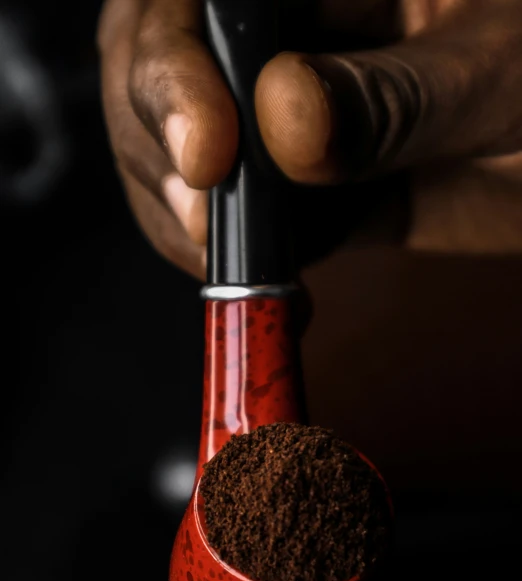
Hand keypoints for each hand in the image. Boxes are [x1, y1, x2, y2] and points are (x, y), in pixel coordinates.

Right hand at [98, 0, 521, 279]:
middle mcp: (288, 32)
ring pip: (182, 152)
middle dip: (161, 151)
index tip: (206, 157)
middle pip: (157, 70)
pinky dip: (238, 264)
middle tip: (205, 229)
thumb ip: (399, 97)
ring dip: (188, 219)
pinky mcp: (301, 186)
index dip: (172, 67)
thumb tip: (284, 122)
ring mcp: (285, 114)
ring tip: (244, 267)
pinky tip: (275, 289)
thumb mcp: (502, 68)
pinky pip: (242, 220)